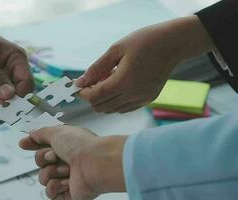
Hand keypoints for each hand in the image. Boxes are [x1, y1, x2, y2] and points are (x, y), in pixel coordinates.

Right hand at [19, 126, 127, 199]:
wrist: (95, 163)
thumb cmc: (81, 146)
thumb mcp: (57, 132)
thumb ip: (41, 133)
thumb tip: (32, 133)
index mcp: (66, 145)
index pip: (44, 145)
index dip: (33, 145)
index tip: (24, 144)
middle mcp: (66, 160)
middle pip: (40, 162)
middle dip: (43, 158)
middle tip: (54, 156)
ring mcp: (67, 177)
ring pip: (43, 178)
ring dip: (52, 172)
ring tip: (67, 169)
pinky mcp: (68, 193)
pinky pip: (50, 192)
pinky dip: (56, 186)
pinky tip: (67, 181)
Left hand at [75, 16, 214, 112]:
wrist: (173, 43)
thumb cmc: (144, 42)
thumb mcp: (116, 50)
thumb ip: (96, 68)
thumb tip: (80, 82)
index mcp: (124, 82)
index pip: (95, 97)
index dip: (84, 93)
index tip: (80, 85)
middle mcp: (133, 95)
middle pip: (101, 107)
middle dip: (92, 97)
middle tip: (93, 81)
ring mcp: (142, 99)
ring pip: (112, 110)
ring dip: (104, 99)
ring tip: (107, 80)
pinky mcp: (148, 99)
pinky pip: (124, 108)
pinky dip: (115, 102)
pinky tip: (118, 87)